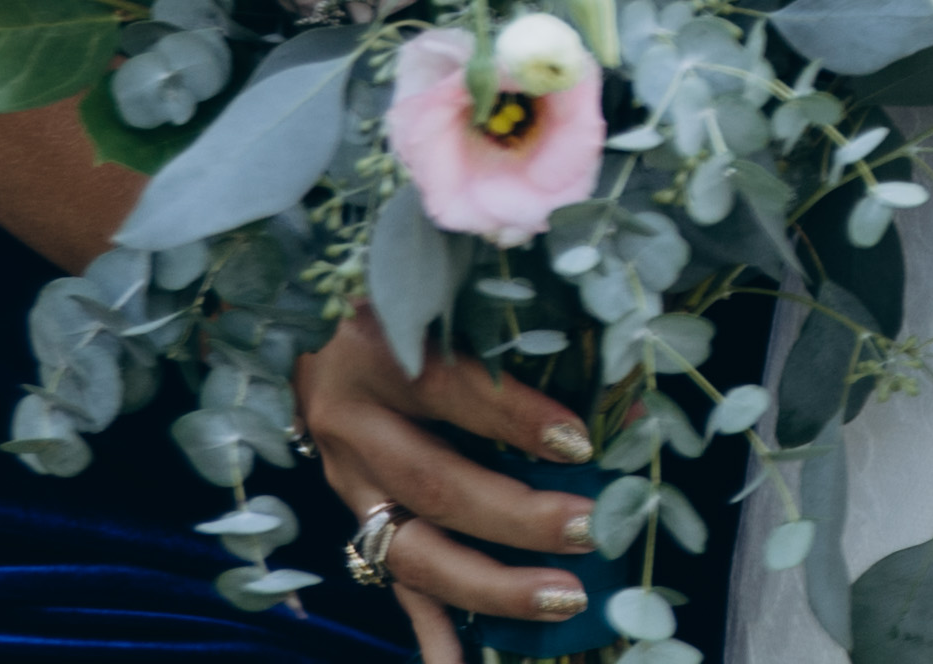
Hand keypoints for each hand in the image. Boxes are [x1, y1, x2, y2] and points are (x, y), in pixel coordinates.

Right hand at [293, 311, 607, 660]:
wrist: (311, 329)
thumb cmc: (407, 304)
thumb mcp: (448, 302)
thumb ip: (520, 339)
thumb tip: (622, 396)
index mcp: (379, 345)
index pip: (454, 390)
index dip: (519, 419)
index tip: (583, 442)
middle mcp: (353, 419)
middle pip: (435, 483)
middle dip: (518, 517)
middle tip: (590, 530)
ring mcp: (346, 480)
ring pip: (412, 549)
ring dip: (490, 584)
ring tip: (564, 598)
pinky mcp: (353, 518)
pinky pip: (393, 583)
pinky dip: (431, 630)